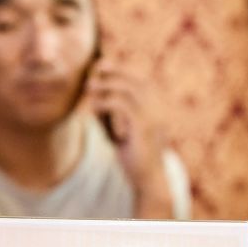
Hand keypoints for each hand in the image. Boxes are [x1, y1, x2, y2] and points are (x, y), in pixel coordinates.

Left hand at [86, 60, 173, 215]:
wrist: (149, 179)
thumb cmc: (134, 157)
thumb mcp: (121, 132)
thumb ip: (112, 116)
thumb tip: (93, 100)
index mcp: (157, 109)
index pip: (140, 81)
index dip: (122, 70)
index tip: (103, 66)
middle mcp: (158, 110)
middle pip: (135, 80)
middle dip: (114, 71)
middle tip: (94, 68)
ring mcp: (153, 117)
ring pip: (127, 89)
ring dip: (106, 85)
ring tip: (89, 86)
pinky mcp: (143, 127)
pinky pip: (121, 105)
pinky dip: (105, 102)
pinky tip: (93, 108)